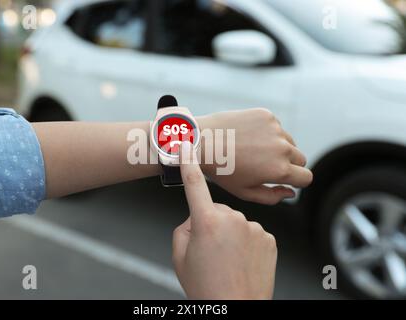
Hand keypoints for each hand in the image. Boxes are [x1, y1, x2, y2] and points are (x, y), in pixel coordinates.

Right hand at [173, 142, 276, 299]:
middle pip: (217, 211)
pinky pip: (253, 232)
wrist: (235, 307)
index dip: (189, 164)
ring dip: (231, 235)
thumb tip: (196, 217)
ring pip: (236, 222)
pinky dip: (247, 243)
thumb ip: (185, 227)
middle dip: (212, 224)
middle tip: (210, 249)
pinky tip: (242, 260)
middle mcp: (232, 219)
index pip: (194, 185)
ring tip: (227, 259)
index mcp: (206, 221)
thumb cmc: (205, 285)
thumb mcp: (181, 255)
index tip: (187, 146)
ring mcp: (254, 228)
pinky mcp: (269, 238)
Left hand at [198, 108, 312, 204]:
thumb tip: (291, 192)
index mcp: (279, 170)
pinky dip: (268, 133)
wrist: (202, 142)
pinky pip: (276, 127)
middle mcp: (282, 148)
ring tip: (253, 151)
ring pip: (289, 142)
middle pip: (301, 158)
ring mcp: (275, 129)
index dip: (297, 181)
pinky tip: (248, 137)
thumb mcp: (245, 192)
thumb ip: (272, 197)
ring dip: (278, 147)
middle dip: (289, 164)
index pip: (306, 177)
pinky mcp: (267, 115)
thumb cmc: (221, 171)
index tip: (285, 179)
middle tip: (266, 165)